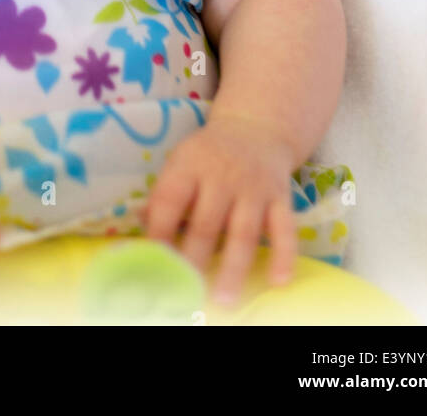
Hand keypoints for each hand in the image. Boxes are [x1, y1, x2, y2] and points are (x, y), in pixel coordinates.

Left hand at [143, 116, 297, 307]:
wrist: (257, 127)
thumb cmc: (209, 154)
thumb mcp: (181, 161)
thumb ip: (164, 194)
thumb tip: (142, 226)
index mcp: (190, 165)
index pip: (170, 200)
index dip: (159, 232)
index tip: (152, 263)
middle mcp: (222, 176)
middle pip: (206, 223)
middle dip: (195, 258)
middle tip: (185, 290)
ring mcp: (254, 188)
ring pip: (243, 231)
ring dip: (234, 267)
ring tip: (225, 299)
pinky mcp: (281, 197)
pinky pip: (284, 228)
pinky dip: (284, 255)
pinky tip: (278, 280)